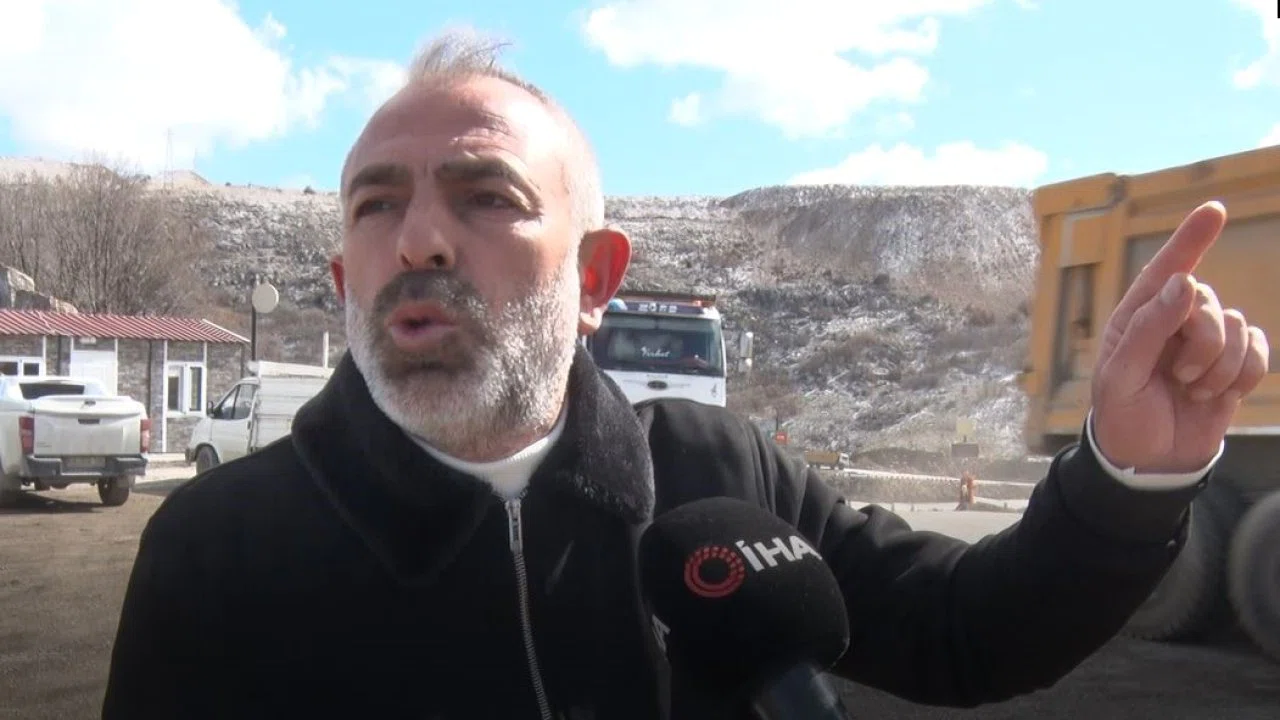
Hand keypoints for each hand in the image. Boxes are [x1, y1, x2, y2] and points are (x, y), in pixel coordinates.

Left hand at [1091, 201, 1269, 473]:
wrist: (1150, 460)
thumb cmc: (1123, 414)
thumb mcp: (1120, 376)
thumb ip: (1148, 328)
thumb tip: (1184, 282)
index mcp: (1138, 316)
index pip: (1166, 269)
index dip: (1190, 239)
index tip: (1214, 210)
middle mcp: (1173, 321)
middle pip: (1207, 301)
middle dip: (1201, 342)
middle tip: (1179, 377)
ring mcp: (1206, 342)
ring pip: (1236, 326)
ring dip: (1219, 365)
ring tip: (1192, 390)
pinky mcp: (1233, 364)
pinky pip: (1257, 351)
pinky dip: (1242, 375)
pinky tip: (1218, 395)